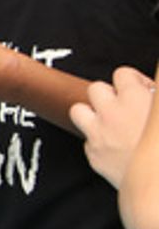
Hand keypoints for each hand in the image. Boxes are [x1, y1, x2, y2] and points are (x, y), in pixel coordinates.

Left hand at [71, 65, 156, 187]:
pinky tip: (116, 149)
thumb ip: (154, 98)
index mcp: (135, 98)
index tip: (143, 91)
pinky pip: (87, 140)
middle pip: (96, 88)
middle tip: (126, 107)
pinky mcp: (94, 155)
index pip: (122, 73)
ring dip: (92, 114)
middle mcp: (112, 112)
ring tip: (110, 123)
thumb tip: (149, 93)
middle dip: (109, 96)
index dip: (134, 81)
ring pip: (78, 110)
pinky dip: (98, 142)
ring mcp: (99, 134)